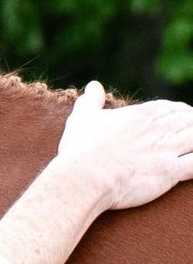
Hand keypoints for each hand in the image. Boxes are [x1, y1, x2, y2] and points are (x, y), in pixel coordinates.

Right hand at [56, 77, 192, 211]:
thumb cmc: (81, 150)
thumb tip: (93, 86)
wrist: (84, 177)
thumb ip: (91, 101)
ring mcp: (167, 149)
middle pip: (190, 122)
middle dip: (192, 127)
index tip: (182, 122)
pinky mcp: (170, 172)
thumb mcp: (83, 118)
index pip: (174, 109)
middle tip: (189, 136)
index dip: (181, 115)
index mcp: (144, 114)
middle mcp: (160, 128)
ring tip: (191, 148)